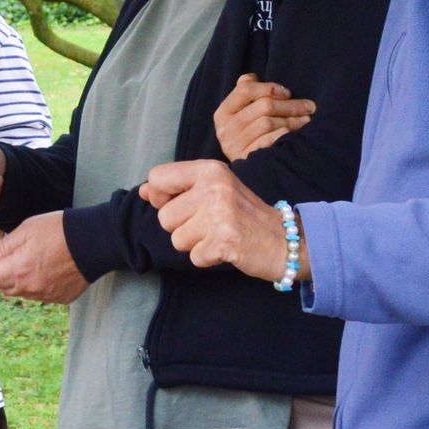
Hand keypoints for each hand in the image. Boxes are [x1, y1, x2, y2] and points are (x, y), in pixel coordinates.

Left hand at [0, 213, 87, 302]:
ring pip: (22, 293)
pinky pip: (41, 296)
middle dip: (5, 274)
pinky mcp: (60, 299)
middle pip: (4, 288)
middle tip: (19, 255)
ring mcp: (46, 296)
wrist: (94, 241)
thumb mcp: (26, 230)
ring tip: (37, 261)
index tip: (1, 255)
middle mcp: (30, 288)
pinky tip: (51, 269)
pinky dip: (40, 285)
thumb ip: (2, 248)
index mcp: (18, 271)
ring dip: (22, 280)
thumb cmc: (59, 230)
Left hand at [142, 160, 292, 281]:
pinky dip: (207, 258)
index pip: (157, 178)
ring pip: (176, 239)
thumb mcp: (213, 190)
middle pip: (164, 216)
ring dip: (195, 244)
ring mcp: (220, 213)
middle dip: (182, 227)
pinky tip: (226, 249)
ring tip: (218, 235)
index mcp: (209, 169)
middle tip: (211, 225)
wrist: (285, 239)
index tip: (183, 205)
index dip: (161, 198)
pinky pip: (193, 257)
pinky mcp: (224, 240)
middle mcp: (214, 186)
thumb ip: (178, 189)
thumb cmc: (244, 216)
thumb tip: (143, 191)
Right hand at [215, 75, 314, 158]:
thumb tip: (253, 77)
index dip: (270, 88)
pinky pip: (270, 141)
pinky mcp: (246, 159)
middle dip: (290, 105)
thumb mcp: (241, 113)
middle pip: (263, 106)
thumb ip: (246, 93)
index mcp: (223, 112)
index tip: (288, 92)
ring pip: (269, 123)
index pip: (245, 90)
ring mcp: (234, 145)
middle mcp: (226, 128)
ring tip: (306, 120)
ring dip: (292, 120)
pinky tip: (294, 135)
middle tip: (309, 106)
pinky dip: (284, 135)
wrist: (245, 172)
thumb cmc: (247, 134)